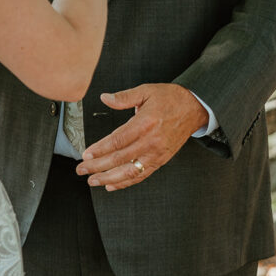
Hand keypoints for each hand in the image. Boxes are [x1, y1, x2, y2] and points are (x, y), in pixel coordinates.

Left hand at [76, 84, 207, 190]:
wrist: (194, 108)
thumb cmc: (170, 98)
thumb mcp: (146, 90)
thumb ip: (124, 97)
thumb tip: (105, 98)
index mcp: (145, 123)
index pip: (118, 140)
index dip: (100, 149)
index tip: (86, 154)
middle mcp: (151, 141)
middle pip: (120, 158)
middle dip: (98, 166)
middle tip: (81, 169)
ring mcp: (156, 153)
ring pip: (130, 171)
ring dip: (109, 178)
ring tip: (93, 180)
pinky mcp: (161, 160)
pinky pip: (142, 175)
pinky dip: (126, 182)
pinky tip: (112, 184)